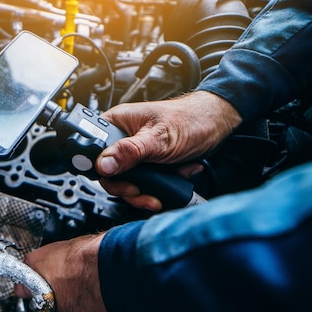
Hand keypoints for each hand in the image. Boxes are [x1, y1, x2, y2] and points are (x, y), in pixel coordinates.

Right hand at [14, 233, 114, 311]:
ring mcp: (68, 245)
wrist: (115, 276)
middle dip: (52, 289)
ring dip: (71, 280)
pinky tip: (95, 287)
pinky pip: (82, 263)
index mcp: (31, 267)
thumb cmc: (87, 292)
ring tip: (83, 296)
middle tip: (63, 305)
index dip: (32, 300)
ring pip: (64, 267)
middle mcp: (47, 251)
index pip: (23, 285)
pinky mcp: (88, 243)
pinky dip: (87, 273)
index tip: (38, 307)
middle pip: (43, 274)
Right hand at [96, 91, 241, 210]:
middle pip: (110, 172)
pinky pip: (143, 183)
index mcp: (117, 123)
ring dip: (146, 190)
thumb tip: (104, 165)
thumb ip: (130, 152)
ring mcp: (135, 152)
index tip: (116, 180)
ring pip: (126, 182)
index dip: (102, 169)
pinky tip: (174, 177)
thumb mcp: (158, 139)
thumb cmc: (191, 119)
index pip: (94, 151)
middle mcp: (123, 138)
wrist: (217, 125)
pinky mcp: (147, 164)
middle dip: (128, 187)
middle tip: (139, 191)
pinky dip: (159, 186)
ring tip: (159, 192)